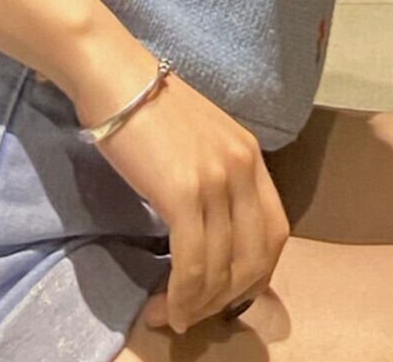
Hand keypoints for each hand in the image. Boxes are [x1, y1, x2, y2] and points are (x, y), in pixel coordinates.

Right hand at [72, 59, 289, 334]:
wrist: (117, 78)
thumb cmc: (148, 106)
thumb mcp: (201, 140)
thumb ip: (216, 178)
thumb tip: (211, 232)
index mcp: (251, 155)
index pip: (274, 231)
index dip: (255, 273)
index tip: (226, 293)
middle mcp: (244, 168)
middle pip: (255, 258)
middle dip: (226, 298)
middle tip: (195, 313)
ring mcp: (216, 181)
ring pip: (221, 268)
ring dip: (196, 305)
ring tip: (169, 314)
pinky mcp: (184, 193)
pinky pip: (192, 263)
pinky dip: (181, 295)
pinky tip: (165, 306)